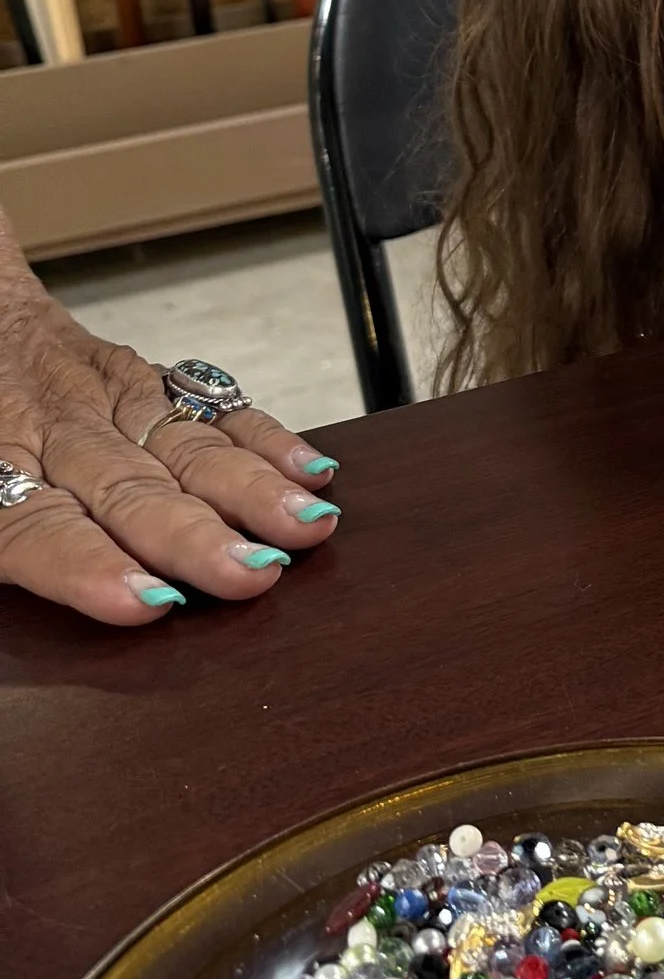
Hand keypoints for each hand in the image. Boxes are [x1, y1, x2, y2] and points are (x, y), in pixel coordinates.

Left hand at [0, 253, 339, 626]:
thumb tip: (52, 573)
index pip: (36, 526)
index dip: (90, 566)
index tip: (146, 600)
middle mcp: (52, 432)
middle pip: (129, 491)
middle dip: (196, 535)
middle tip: (250, 572)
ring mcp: (105, 400)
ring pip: (185, 448)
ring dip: (252, 491)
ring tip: (305, 525)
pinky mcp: (144, 378)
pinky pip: (211, 406)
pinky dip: (267, 438)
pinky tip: (312, 469)